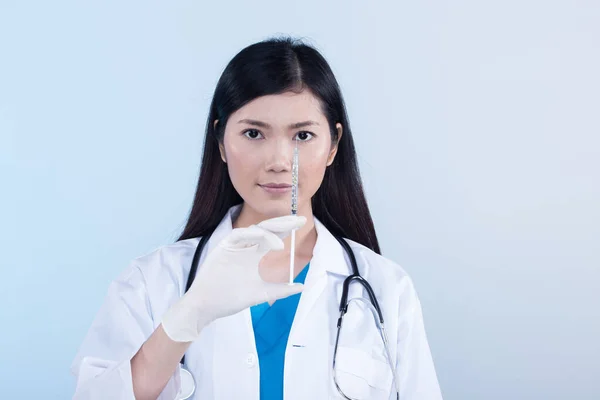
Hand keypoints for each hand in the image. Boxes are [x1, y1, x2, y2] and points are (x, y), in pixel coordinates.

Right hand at [161, 215, 305, 341]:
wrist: (207, 307)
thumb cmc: (230, 299)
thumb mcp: (262, 293)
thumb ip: (281, 289)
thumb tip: (303, 287)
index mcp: (254, 254)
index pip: (274, 237)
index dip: (287, 229)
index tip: (303, 223)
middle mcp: (246, 247)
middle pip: (267, 229)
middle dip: (283, 223)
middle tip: (300, 220)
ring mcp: (234, 246)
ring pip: (254, 229)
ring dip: (269, 232)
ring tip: (281, 245)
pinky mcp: (223, 247)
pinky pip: (238, 234)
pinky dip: (252, 234)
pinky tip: (264, 239)